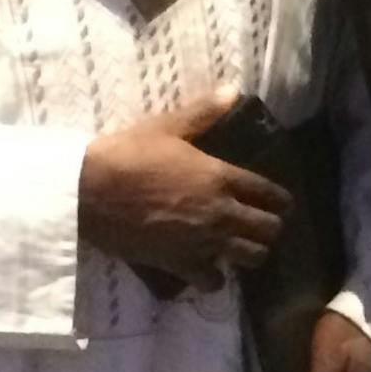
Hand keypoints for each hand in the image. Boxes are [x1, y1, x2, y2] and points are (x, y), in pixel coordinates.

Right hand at [78, 91, 291, 290]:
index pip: (271, 194)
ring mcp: (202, 241)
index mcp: (222, 177)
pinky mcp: (178, 264)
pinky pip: (211, 281)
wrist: (87, 191)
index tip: (283, 204)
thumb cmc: (127, 155)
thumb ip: (205, 112)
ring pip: (251, 257)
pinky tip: (208, 269)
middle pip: (269, 229)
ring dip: (250, 252)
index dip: (281, 200)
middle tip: (262, 225)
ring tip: (241, 247)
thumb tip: (235, 90)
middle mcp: (220, 212)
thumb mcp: (168, 127)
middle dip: (271, 227)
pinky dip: (214, 278)